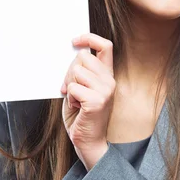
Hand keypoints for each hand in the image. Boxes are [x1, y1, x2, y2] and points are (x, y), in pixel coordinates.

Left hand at [61, 33, 115, 166]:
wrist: (88, 142)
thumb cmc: (82, 116)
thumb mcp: (82, 89)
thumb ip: (81, 72)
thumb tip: (73, 54)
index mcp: (107, 76)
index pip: (105, 46)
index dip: (89, 38)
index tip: (75, 41)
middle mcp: (109, 81)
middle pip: (83, 58)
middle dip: (69, 71)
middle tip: (70, 88)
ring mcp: (105, 91)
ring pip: (76, 71)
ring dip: (69, 86)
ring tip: (75, 100)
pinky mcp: (96, 101)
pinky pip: (73, 87)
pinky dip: (69, 97)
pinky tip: (76, 107)